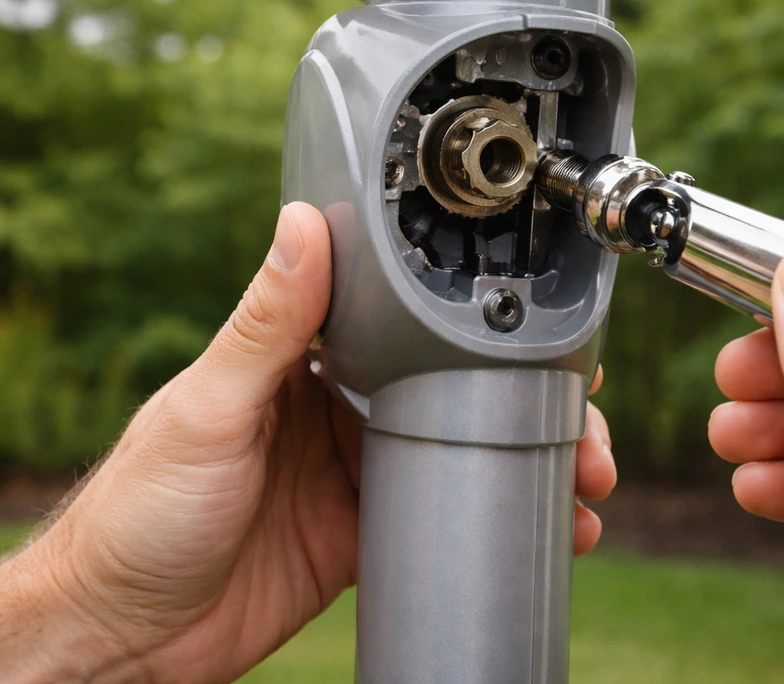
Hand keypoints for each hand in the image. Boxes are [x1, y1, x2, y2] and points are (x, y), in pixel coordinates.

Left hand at [0, 203, 617, 683]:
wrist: (125, 633)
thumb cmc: (141, 511)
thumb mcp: (208, 408)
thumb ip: (267, 325)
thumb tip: (303, 224)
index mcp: (308, 362)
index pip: (407, 321)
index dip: (479, 316)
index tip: (544, 322)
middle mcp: (343, 408)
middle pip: (459, 386)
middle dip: (531, 398)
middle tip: (584, 417)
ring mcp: (360, 471)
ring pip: (468, 448)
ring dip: (533, 458)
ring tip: (587, 479)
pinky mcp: (367, 532)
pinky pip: (448, 512)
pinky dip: (502, 515)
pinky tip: (548, 526)